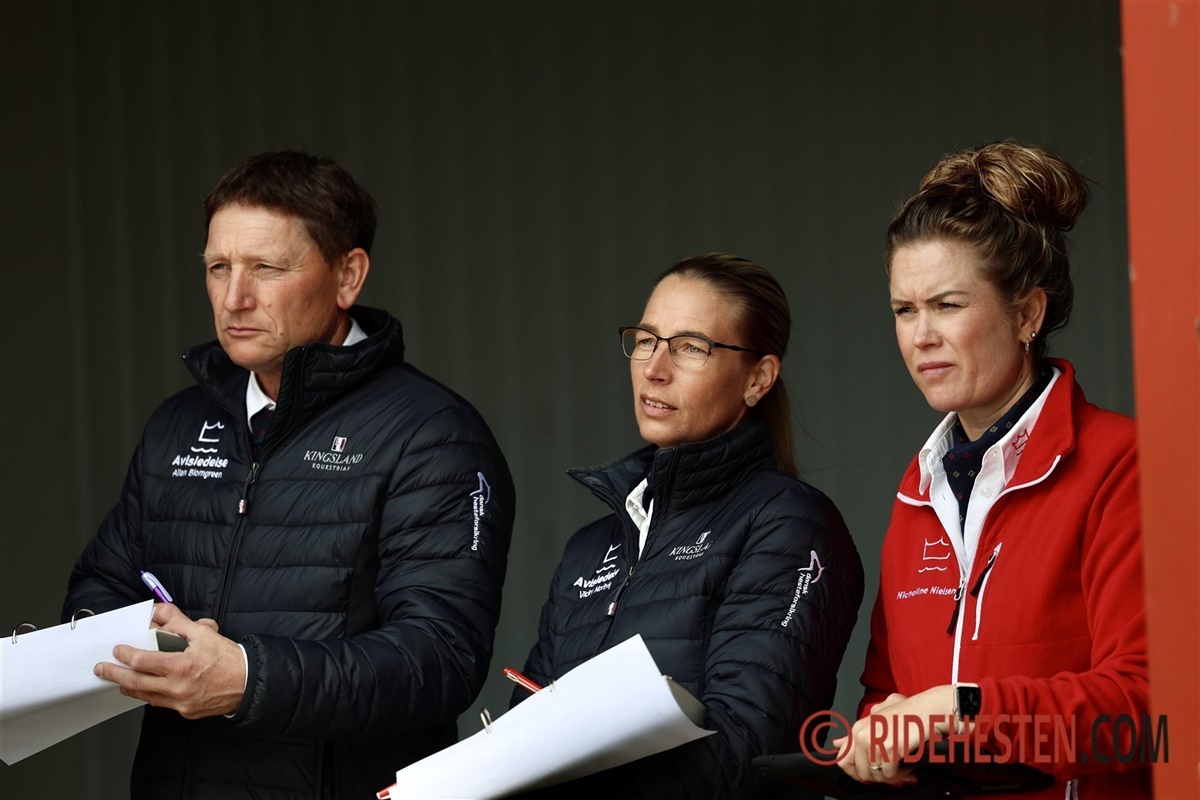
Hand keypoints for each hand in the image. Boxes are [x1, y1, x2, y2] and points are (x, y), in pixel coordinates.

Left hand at [94, 603, 245, 718]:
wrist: (248, 681)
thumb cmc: (228, 657)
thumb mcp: (204, 632)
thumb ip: (177, 621)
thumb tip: (157, 612)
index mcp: (181, 666)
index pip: (143, 661)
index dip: (126, 655)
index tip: (118, 650)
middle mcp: (178, 688)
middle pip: (136, 683)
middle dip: (115, 675)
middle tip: (102, 669)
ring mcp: (181, 703)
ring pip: (145, 696)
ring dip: (129, 687)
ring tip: (120, 680)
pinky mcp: (186, 712)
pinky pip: (161, 703)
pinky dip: (150, 694)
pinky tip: (147, 687)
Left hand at [833, 687, 953, 783]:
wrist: (930, 710)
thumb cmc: (908, 714)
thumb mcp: (878, 718)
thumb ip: (857, 733)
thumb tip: (837, 744)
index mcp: (858, 728)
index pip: (843, 760)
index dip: (855, 772)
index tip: (869, 774)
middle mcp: (862, 734)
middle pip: (860, 772)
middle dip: (877, 778)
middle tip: (892, 773)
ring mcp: (874, 741)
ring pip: (876, 776)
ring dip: (893, 777)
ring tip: (904, 769)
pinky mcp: (889, 748)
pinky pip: (890, 775)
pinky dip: (902, 775)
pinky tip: (910, 767)